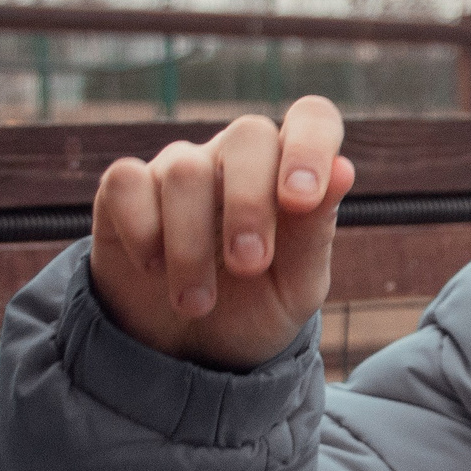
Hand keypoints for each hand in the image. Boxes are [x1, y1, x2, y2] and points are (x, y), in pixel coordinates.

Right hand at [88, 97, 355, 370]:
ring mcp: (178, 168)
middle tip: (247, 266)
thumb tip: (345, 169)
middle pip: (248, 135)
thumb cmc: (253, 309)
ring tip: (197, 303)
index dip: (311, 146)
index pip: (312, 118)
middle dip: (250, 205)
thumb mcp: (295, 286)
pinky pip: (126, 182)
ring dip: (192, 246)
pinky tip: (153, 269)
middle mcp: (235, 158)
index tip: (301, 201)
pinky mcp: (124, 191)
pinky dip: (141, 232)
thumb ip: (315, 232)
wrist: (188, 352)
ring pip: (185, 170)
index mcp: (289, 172)